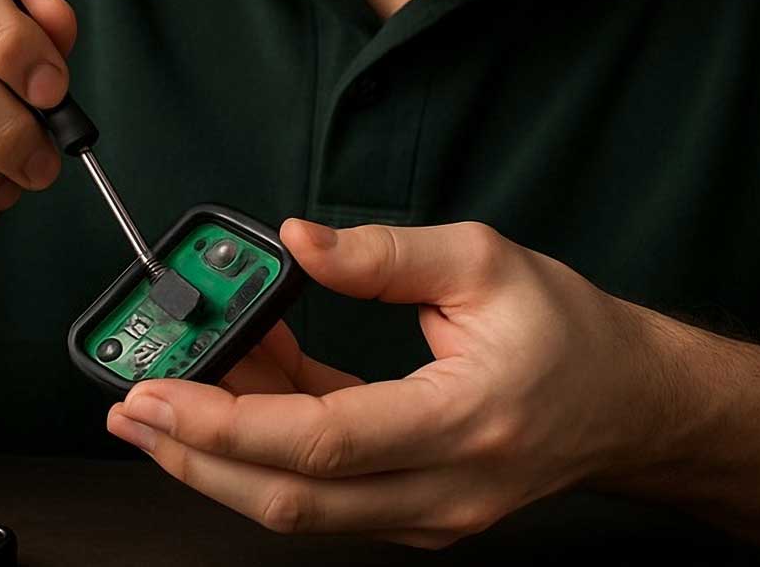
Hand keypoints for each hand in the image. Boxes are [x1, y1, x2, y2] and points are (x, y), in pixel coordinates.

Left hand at [105, 217, 652, 547]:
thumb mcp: (484, 261)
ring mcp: (428, 517)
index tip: (156, 391)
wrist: (630, 406)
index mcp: (463, 421)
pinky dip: (268, 451)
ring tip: (167, 395)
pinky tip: (241, 391)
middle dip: (193, 456)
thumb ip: (383, 254)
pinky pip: (322, 495)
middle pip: (288, 500)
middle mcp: (443, 489)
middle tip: (128, 408)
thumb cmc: (568, 333)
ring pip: (297, 511)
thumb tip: (294, 242)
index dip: (225, 423)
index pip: (320, 443)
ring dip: (220, 457)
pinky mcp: (414, 518)